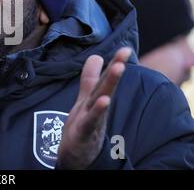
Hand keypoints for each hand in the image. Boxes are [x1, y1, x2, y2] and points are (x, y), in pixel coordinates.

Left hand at [57, 47, 131, 168]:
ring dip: (109, 84)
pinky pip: (90, 121)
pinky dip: (97, 111)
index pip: (103, 77)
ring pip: (100, 99)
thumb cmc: (83, 126)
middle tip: (126, 51)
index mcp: (94, 98)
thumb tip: (96, 56)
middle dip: (115, 68)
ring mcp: (91, 120)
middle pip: (105, 86)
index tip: (127, 48)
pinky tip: (104, 101)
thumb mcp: (85, 99)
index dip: (112, 62)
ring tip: (119, 67)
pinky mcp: (83, 133)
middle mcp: (95, 107)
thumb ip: (89, 78)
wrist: (76, 157)